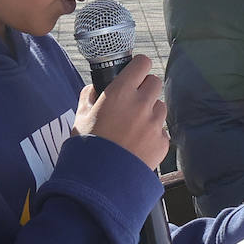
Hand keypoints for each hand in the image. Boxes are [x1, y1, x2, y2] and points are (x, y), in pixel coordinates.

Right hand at [72, 54, 168, 169]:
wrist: (101, 181)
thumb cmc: (88, 147)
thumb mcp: (80, 117)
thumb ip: (88, 97)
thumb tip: (93, 88)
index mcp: (120, 92)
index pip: (142, 63)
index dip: (139, 65)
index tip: (135, 71)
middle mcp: (142, 104)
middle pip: (154, 82)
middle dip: (145, 88)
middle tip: (133, 100)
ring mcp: (155, 123)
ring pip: (160, 106)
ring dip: (150, 111)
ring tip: (134, 127)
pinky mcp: (162, 141)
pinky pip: (161, 130)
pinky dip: (153, 134)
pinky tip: (138, 144)